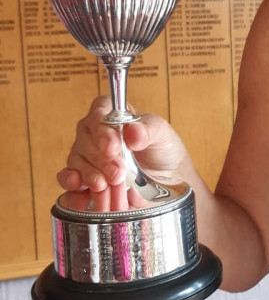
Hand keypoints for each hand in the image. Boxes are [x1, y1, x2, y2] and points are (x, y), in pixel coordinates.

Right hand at [58, 96, 188, 212]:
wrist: (168, 180)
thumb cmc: (162, 150)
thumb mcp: (162, 135)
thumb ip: (148, 131)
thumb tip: (133, 132)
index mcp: (113, 115)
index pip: (99, 111)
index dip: (101, 127)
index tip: (112, 145)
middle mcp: (95, 134)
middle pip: (85, 140)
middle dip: (101, 159)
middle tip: (118, 172)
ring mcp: (87, 157)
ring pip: (76, 161)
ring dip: (90, 174)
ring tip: (104, 185)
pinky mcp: (84, 178)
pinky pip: (68, 179)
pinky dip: (71, 184)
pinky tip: (79, 188)